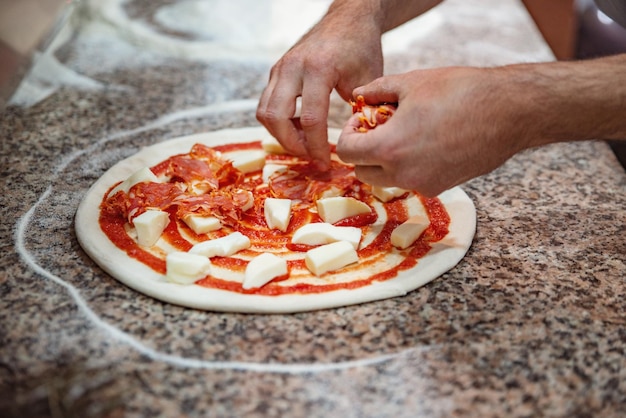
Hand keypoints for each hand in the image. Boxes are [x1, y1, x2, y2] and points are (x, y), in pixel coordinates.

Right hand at [256, 8, 383, 169]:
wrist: (348, 18)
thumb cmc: (362, 47)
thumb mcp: (367, 79)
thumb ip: (358, 110)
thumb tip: (351, 143)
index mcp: (319, 68)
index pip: (311, 119)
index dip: (317, 147)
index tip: (325, 162)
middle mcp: (293, 67)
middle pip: (276, 118)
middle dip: (292, 145)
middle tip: (311, 157)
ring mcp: (280, 69)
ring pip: (265, 113)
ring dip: (282, 135)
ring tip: (305, 144)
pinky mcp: (276, 72)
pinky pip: (266, 104)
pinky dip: (279, 123)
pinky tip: (300, 128)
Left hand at [337, 66, 530, 195]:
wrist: (509, 111)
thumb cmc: (461, 92)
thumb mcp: (411, 82)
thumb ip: (376, 90)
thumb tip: (358, 95)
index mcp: (389, 148)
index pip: (347, 152)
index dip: (348, 133)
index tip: (360, 121)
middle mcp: (403, 174)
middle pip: (363, 172)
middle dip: (364, 151)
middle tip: (378, 128)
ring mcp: (423, 184)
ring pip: (386, 179)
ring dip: (385, 160)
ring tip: (404, 132)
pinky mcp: (441, 187)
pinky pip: (412, 180)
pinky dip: (408, 165)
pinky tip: (426, 142)